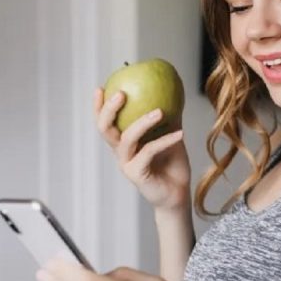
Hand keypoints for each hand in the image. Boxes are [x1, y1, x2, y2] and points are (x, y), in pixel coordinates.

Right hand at [94, 88, 191, 211]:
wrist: (178, 194)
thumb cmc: (172, 165)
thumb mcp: (170, 136)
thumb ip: (168, 117)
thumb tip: (174, 92)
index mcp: (124, 142)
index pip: (105, 122)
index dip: (99, 106)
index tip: (101, 87)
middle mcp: (121, 152)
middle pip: (105, 129)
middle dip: (109, 110)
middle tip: (121, 93)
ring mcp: (127, 164)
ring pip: (127, 139)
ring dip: (143, 122)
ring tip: (160, 111)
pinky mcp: (137, 174)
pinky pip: (149, 151)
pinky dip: (165, 140)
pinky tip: (180, 133)